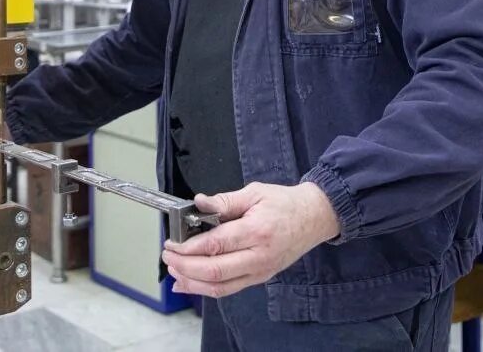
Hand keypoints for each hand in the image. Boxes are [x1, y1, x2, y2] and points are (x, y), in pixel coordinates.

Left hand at [161, 182, 339, 297]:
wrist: (314, 218)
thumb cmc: (285, 203)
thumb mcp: (254, 192)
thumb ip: (224, 200)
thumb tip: (199, 202)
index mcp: (257, 231)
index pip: (217, 245)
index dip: (189, 247)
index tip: (172, 243)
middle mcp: (259, 256)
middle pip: (215, 271)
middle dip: (185, 266)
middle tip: (168, 256)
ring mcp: (260, 271)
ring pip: (220, 287)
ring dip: (192, 282)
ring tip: (173, 271)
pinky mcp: (260, 278)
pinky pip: (229, 290)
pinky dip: (205, 289)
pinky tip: (189, 283)